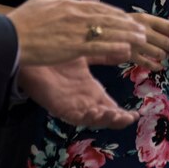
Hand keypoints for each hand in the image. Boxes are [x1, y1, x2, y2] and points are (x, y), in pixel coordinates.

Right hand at [6, 0, 145, 65]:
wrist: (9, 38)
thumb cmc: (23, 21)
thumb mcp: (42, 0)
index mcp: (70, 5)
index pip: (99, 8)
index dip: (116, 14)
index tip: (128, 18)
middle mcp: (76, 15)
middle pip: (108, 19)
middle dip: (127, 24)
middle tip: (142, 30)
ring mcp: (76, 31)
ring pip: (108, 31)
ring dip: (127, 35)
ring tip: (142, 39)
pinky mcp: (73, 47)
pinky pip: (99, 47)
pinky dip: (114, 47)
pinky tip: (127, 49)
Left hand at [18, 58, 137, 128]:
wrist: (31, 51)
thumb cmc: (55, 51)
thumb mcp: (87, 52)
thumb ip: (106, 52)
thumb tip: (127, 47)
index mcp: (89, 90)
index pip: (109, 105)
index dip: (122, 112)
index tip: (137, 113)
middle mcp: (82, 100)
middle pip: (104, 116)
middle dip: (117, 120)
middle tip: (130, 118)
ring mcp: (71, 104)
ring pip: (91, 119)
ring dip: (106, 120)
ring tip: (118, 116)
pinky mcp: (58, 105)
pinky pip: (75, 116)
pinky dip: (87, 117)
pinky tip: (97, 111)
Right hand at [128, 12, 168, 70]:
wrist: (102, 30)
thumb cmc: (126, 24)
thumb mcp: (140, 19)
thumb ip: (157, 25)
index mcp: (145, 19)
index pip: (168, 25)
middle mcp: (141, 30)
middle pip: (166, 42)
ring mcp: (135, 43)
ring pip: (160, 54)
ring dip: (163, 56)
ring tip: (161, 55)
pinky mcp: (130, 56)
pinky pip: (148, 64)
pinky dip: (156, 66)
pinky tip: (159, 66)